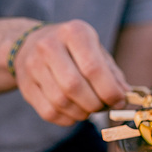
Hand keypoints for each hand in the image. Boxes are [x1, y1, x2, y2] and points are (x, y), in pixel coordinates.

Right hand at [14, 20, 128, 125]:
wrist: (29, 44)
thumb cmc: (73, 50)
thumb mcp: (96, 51)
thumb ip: (113, 75)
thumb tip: (125, 97)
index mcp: (74, 33)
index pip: (93, 68)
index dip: (109, 91)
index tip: (119, 100)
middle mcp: (49, 46)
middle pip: (75, 87)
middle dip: (95, 104)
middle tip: (103, 106)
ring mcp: (33, 66)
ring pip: (61, 102)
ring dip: (82, 113)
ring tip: (89, 108)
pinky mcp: (25, 86)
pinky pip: (50, 112)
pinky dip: (68, 119)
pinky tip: (74, 111)